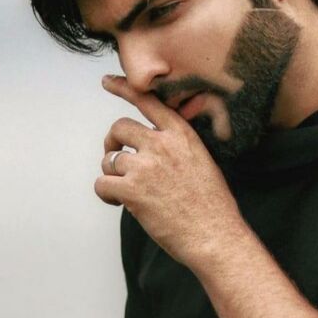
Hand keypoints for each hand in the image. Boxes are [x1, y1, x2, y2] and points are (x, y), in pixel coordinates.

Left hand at [96, 75, 244, 268]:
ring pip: (109, 160)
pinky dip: (106, 194)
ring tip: (126, 192)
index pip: (148, 101)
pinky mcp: (132, 190)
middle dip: (112, 143)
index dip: (124, 89)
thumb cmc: (212, 206)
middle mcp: (161, 144)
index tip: (108, 82)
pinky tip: (118, 203)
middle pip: (119, 128)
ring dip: (112, 175)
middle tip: (115, 159)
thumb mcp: (203, 162)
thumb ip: (178, 148)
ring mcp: (145, 166)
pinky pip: (102, 183)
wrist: (215, 235)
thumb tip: (151, 149)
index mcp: (181, 135)